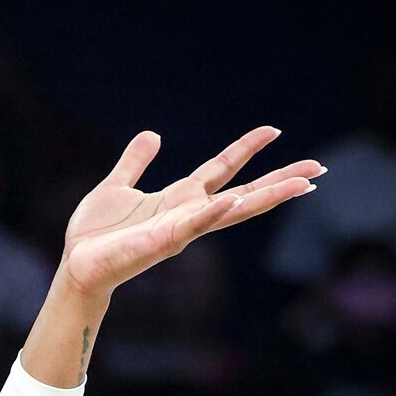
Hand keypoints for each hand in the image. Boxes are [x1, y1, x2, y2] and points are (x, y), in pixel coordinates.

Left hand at [58, 127, 320, 298]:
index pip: (222, 169)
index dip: (246, 149)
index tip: (274, 129)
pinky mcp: (161, 243)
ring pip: (231, 210)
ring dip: (265, 197)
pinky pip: (193, 226)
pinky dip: (214, 213)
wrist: (76, 265)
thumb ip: (135, 162)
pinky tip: (235, 199)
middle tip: (319, 169)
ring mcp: (180, 230)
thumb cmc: (96, 235)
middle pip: (244, 192)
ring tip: (300, 185)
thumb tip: (152, 134)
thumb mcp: (117, 186)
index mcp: (180, 199)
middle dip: (280, 182)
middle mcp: (188, 215)